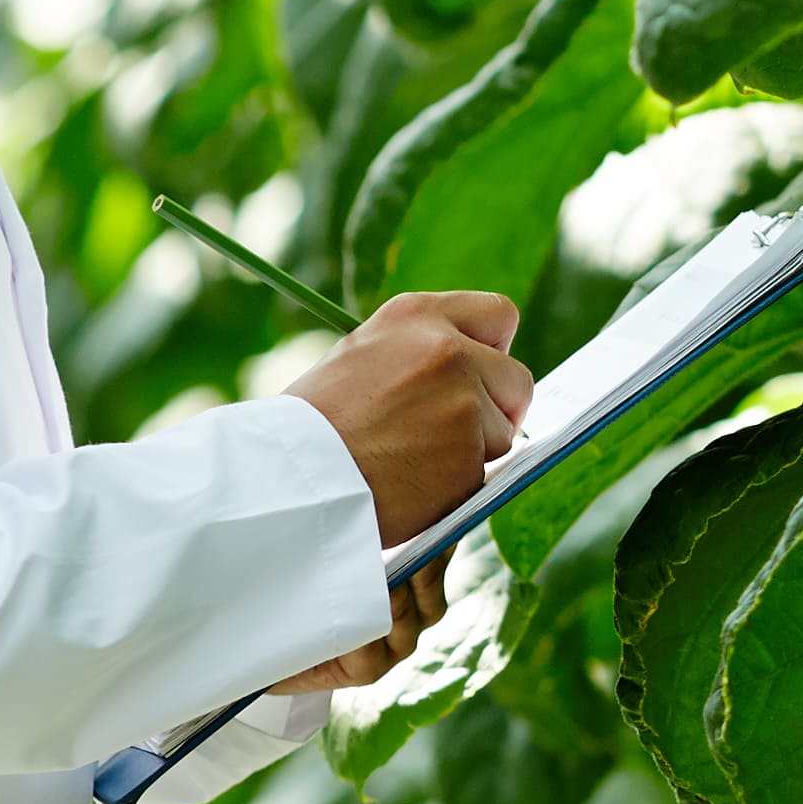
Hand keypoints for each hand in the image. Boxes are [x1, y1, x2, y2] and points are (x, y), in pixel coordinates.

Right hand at [275, 293, 530, 686]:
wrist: (285, 478)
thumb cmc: (314, 426)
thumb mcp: (364, 358)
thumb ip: (422, 354)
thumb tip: (481, 371)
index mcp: (415, 315)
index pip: (499, 316)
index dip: (495, 352)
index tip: (483, 375)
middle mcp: (446, 349)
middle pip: (517, 379)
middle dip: (498, 410)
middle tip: (455, 434)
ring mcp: (462, 402)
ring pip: (504, 434)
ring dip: (473, 454)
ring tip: (412, 462)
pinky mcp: (468, 456)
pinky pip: (486, 476)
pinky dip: (458, 488)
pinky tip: (413, 486)